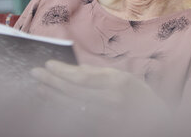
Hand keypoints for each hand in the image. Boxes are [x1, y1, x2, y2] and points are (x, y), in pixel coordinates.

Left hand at [31, 60, 168, 132]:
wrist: (154, 119)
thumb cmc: (138, 94)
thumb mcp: (122, 76)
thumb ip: (98, 73)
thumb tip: (72, 69)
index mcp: (118, 83)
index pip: (83, 77)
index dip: (63, 71)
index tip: (48, 64)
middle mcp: (111, 100)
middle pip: (73, 91)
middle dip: (52, 81)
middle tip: (36, 72)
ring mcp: (106, 116)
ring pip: (71, 106)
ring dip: (52, 95)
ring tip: (39, 86)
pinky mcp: (101, 127)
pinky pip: (76, 117)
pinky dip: (61, 108)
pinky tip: (51, 101)